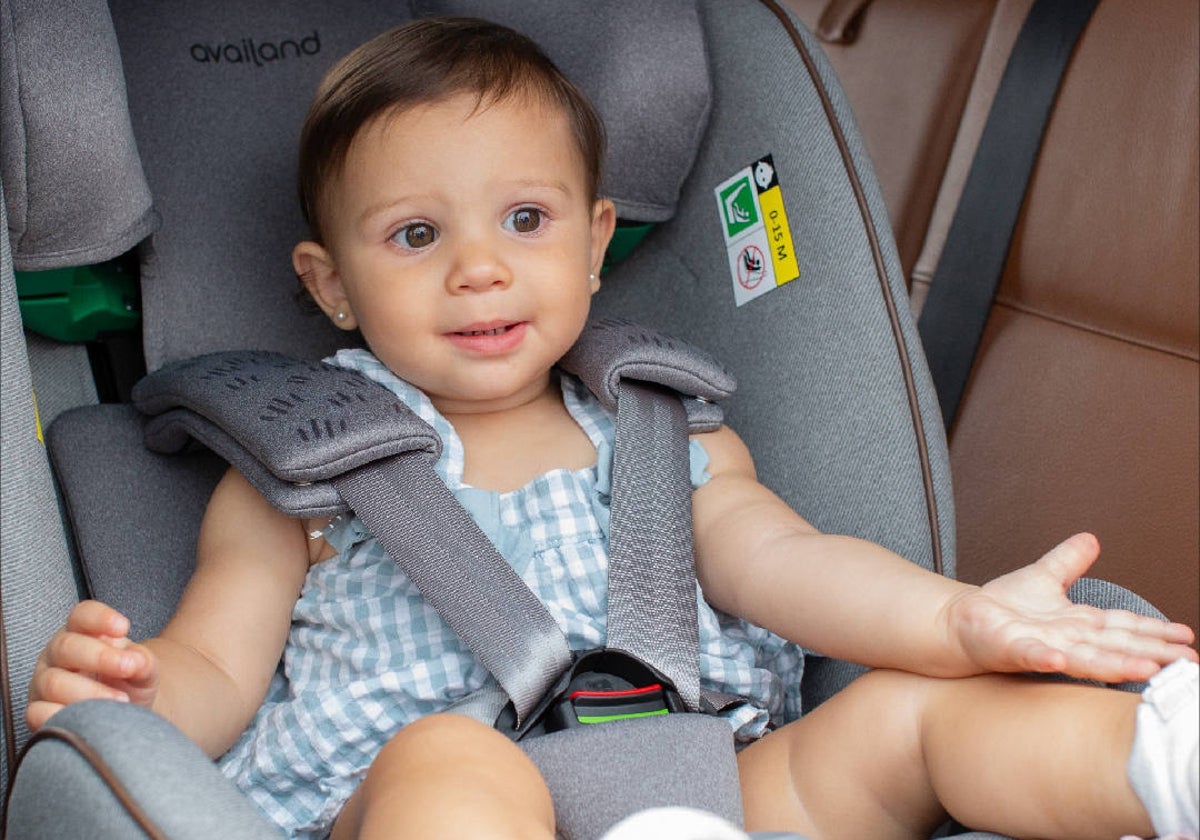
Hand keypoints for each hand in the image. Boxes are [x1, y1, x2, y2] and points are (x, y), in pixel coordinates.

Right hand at [27, 600, 157, 730]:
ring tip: (121, 701)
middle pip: (66, 646)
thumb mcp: (144, 669)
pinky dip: (63, 716)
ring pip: (53, 682)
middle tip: (128, 668)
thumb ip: (143, 661)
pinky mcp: (37, 713)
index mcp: (81, 633)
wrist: (122, 716)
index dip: (99, 618)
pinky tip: (88, 720)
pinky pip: (38, 713)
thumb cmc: (128, 683)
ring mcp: (43, 684)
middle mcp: (57, 655)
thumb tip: (137, 661)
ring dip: (90, 692)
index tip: (124, 627)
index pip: (82, 615)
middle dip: (100, 657)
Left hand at [946, 533, 1197, 683]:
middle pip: (1117, 646)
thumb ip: (1068, 561)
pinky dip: (1046, 657)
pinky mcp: (1013, 650)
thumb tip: (1092, 538)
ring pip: (1086, 658)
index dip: (1156, 631)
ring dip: (1115, 664)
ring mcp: (1042, 647)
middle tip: (1188, 664)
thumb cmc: (1003, 608)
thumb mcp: (1043, 578)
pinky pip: (1032, 655)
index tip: (1188, 638)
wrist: (960, 622)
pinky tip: (1059, 659)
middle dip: (1153, 654)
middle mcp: (1068, 640)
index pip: (1125, 627)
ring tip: (1146, 669)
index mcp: (1079, 623)